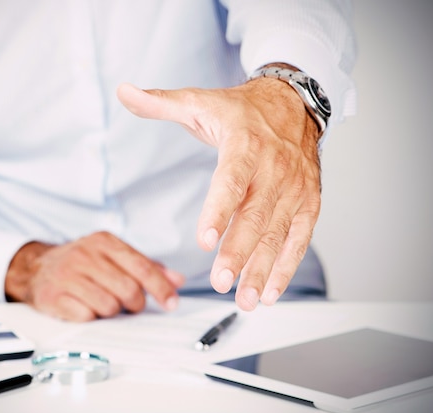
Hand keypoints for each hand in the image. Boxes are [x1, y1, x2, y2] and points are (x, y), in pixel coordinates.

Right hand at [4, 231, 184, 320]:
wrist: (36, 268)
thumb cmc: (81, 263)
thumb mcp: (112, 255)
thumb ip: (146, 266)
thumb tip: (176, 280)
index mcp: (104, 242)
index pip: (142, 267)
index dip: (161, 288)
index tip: (171, 303)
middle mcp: (86, 256)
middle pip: (128, 290)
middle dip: (135, 304)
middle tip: (130, 304)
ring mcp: (68, 276)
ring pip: (109, 306)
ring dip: (112, 311)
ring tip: (104, 303)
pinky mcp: (54, 296)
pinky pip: (86, 316)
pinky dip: (91, 316)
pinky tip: (86, 307)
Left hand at [117, 76, 320, 310]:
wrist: (294, 104)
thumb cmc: (241, 110)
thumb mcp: (200, 100)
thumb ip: (160, 102)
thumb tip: (124, 91)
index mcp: (245, 144)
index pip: (231, 181)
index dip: (218, 211)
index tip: (203, 240)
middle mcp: (274, 168)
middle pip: (256, 216)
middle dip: (239, 253)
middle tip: (220, 282)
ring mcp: (295, 188)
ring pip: (278, 234)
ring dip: (263, 270)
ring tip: (246, 300)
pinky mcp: (308, 202)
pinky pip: (299, 238)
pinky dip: (287, 266)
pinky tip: (270, 292)